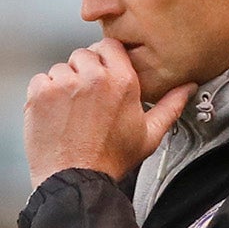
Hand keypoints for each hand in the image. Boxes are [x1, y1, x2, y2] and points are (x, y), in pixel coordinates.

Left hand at [24, 39, 195, 187]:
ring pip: (61, 68)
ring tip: (70, 114)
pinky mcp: (40, 93)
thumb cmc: (112, 161)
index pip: (110, 46)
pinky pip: (40, 80)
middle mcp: (93, 77)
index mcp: (122, 82)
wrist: (76, 181)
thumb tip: (188, 87)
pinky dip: (44, 95)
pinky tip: (55, 116)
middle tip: (86, 102)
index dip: (105, 60)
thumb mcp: (149, 135)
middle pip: (83, 55)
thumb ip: (170, 106)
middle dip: (84, 73)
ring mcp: (64, 83)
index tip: (102, 76)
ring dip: (64, 85)